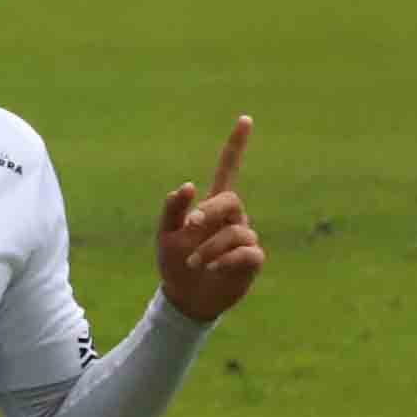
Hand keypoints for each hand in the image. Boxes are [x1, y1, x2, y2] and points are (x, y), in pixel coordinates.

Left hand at [154, 115, 264, 322]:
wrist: (185, 298)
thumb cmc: (174, 262)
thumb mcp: (164, 235)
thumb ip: (172, 210)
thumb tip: (189, 185)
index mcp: (211, 206)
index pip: (227, 170)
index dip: (236, 146)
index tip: (245, 119)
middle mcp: (232, 217)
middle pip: (230, 200)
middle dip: (209, 212)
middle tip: (189, 226)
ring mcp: (244, 237)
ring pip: (235, 231)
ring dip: (209, 247)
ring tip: (193, 263)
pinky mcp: (252, 259)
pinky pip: (247, 252)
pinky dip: (226, 259)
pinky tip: (211, 268)